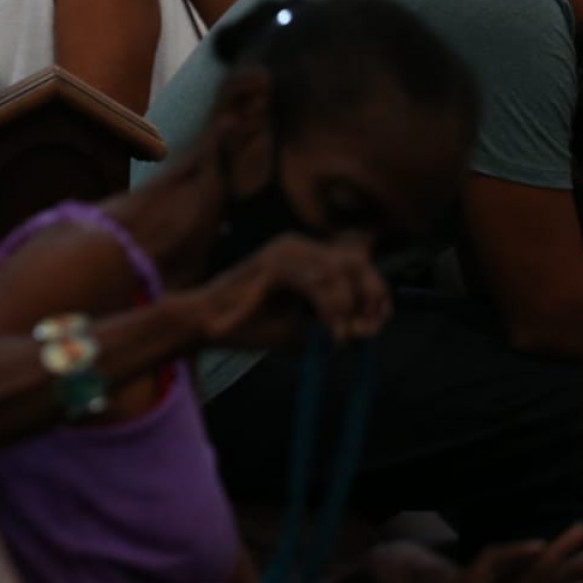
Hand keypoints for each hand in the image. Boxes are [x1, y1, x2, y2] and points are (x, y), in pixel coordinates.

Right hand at [193, 234, 389, 348]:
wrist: (203, 325)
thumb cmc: (249, 325)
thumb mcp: (302, 324)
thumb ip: (333, 320)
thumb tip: (370, 326)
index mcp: (303, 254)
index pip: (355, 261)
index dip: (375, 290)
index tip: (379, 321)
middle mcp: (295, 245)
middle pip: (353, 260)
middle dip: (370, 295)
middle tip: (370, 329)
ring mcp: (282, 251)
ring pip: (337, 272)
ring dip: (348, 308)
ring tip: (342, 337)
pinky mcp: (272, 265)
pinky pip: (316, 285)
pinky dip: (332, 311)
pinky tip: (332, 333)